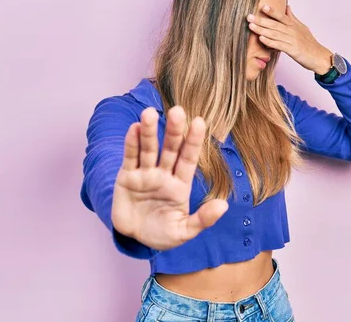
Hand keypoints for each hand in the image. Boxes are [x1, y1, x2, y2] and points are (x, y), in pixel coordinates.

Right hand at [111, 105, 228, 250]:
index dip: (193, 141)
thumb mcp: (184, 232)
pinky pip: (130, 158)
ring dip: (148, 131)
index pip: (189, 159)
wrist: (135, 239)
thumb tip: (223, 205)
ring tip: (148, 113)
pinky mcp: (127, 177)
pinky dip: (131, 143)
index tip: (199, 122)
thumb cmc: (162, 234)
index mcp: (180, 185)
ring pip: (148, 149)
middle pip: (170, 149)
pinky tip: (134, 128)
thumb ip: (202, 220)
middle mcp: (164, 174)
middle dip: (173, 131)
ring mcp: (145, 174)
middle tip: (177, 111)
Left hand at [247, 4, 333, 74]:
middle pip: (274, 24)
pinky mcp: (292, 50)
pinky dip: (269, 42)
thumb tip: (287, 6)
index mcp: (294, 25)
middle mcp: (292, 31)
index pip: (282, 16)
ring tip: (251, 26)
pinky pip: (278, 45)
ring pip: (274, 34)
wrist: (319, 57)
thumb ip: (293, 18)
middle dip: (261, 20)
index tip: (262, 6)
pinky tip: (261, 39)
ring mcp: (292, 40)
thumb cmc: (310, 43)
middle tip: (249, 16)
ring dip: (262, 30)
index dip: (272, 11)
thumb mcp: (302, 28)